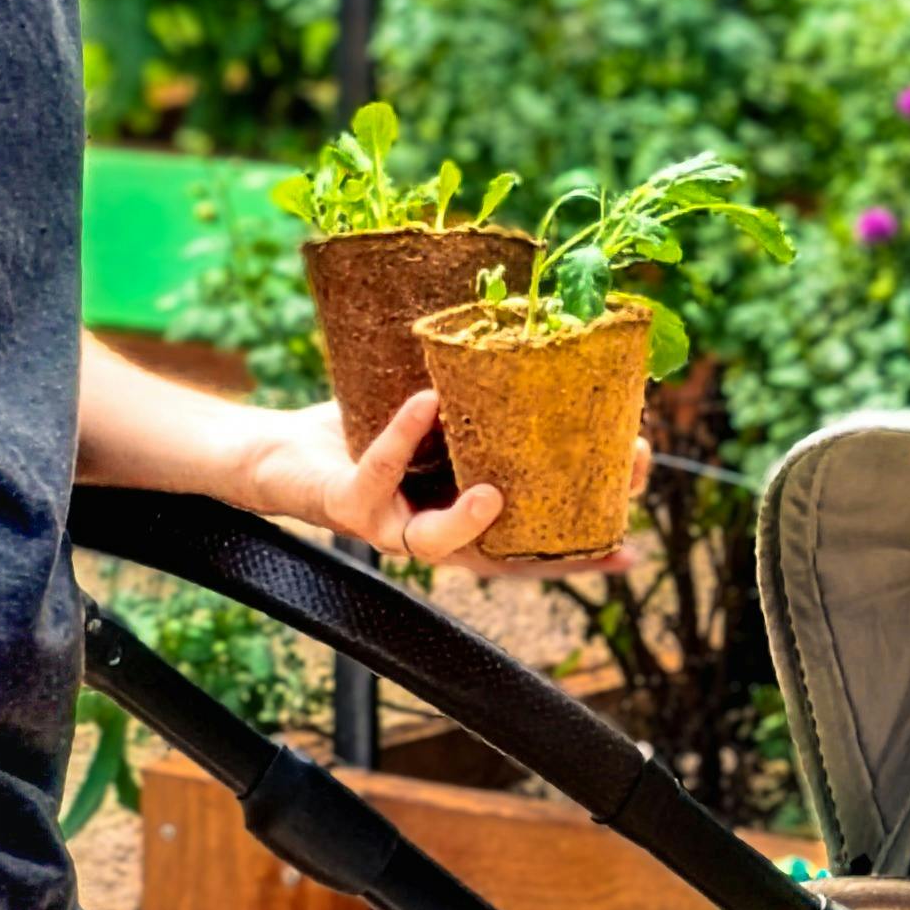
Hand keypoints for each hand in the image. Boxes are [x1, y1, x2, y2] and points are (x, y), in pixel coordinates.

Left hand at [235, 392, 646, 572]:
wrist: (280, 454)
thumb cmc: (364, 435)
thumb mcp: (438, 421)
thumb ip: (483, 409)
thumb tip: (544, 354)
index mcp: (466, 518)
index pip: (532, 546)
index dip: (579, 553)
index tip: (629, 550)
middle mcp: (436, 534)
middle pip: (503, 555)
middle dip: (553, 537)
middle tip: (595, 491)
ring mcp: (391, 527)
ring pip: (437, 544)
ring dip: (468, 523)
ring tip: (495, 492)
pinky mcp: (348, 508)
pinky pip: (379, 472)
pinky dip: (401, 437)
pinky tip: (426, 401)